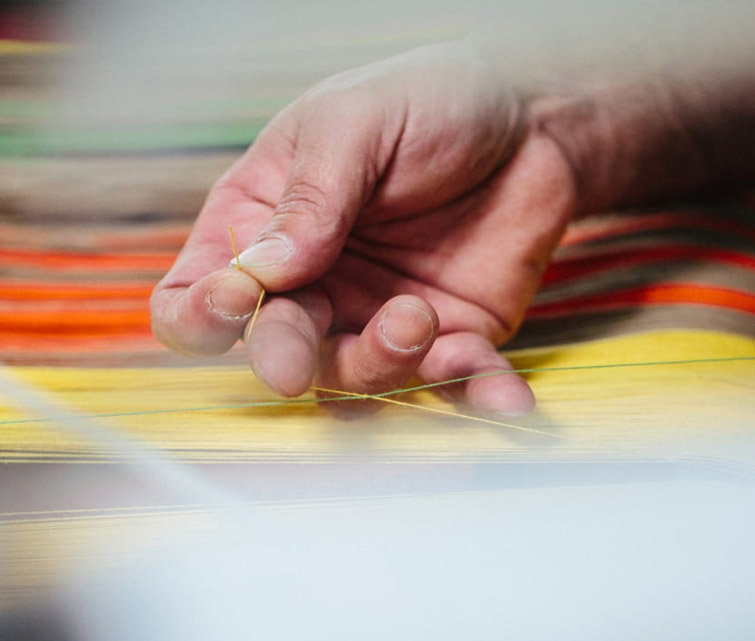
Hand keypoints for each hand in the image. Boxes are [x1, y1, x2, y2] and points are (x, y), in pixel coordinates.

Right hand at [150, 43, 576, 416]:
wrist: (530, 120)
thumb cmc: (428, 101)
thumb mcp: (358, 123)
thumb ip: (311, 195)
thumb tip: (263, 270)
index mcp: (265, 228)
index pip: (198, 296)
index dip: (200, 316)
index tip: (238, 298)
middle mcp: (315, 287)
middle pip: (275, 351)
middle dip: (285, 358)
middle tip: (297, 363)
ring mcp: (380, 319)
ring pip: (358, 379)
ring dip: (382, 364)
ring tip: (418, 317)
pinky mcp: (454, 338)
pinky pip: (459, 383)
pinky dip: (479, 395)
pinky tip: (504, 397)